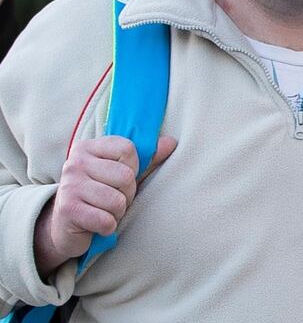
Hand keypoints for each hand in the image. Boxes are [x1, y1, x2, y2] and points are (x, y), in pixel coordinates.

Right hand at [34, 135, 176, 275]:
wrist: (64, 226)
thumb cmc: (99, 195)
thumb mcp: (121, 174)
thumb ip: (146, 159)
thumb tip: (171, 142)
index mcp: (88, 147)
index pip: (128, 149)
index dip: (133, 167)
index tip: (120, 178)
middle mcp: (74, 163)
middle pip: (125, 176)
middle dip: (126, 193)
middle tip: (111, 199)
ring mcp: (69, 186)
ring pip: (117, 200)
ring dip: (117, 212)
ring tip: (103, 210)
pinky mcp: (68, 210)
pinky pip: (106, 220)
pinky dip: (107, 227)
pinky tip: (96, 224)